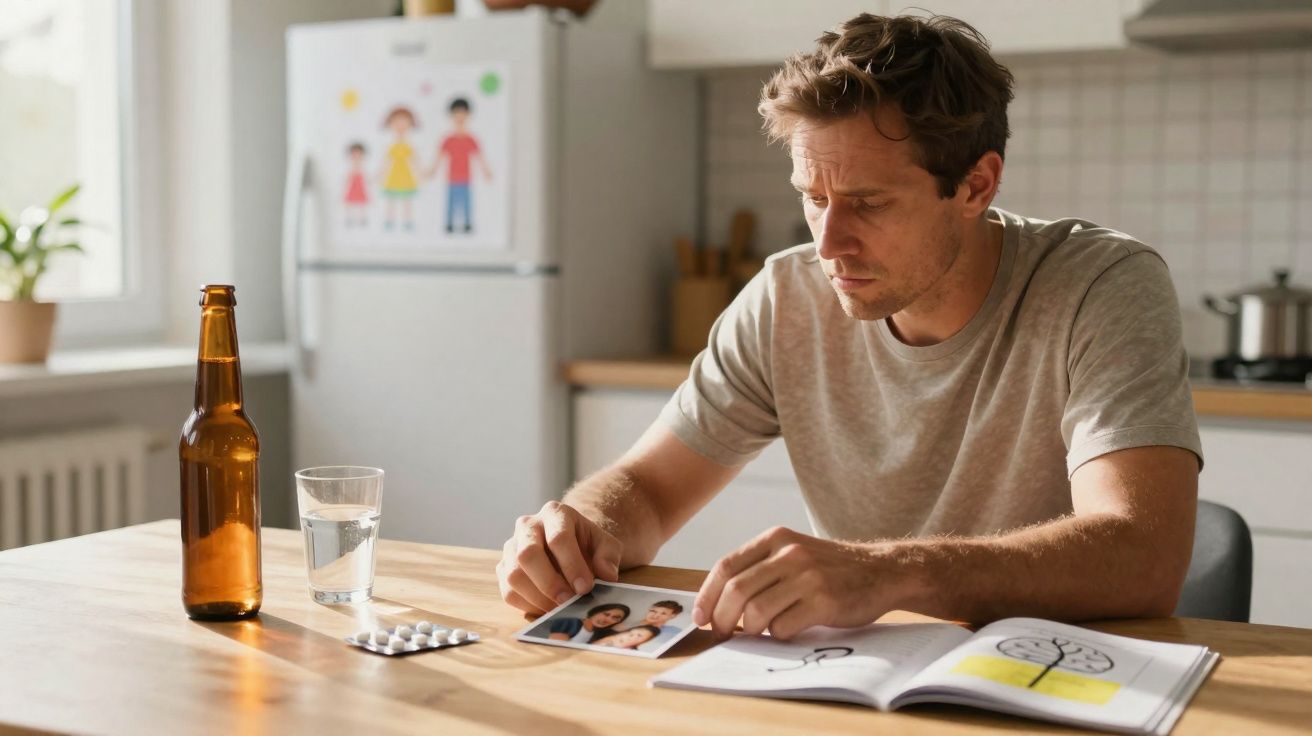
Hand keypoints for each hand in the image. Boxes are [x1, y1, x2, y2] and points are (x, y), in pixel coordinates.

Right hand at [497, 500, 622, 615]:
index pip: (558, 537)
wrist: (569, 545)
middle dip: (550, 583)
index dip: (572, 565)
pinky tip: (547, 609)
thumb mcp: (605, 544)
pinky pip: (508, 591)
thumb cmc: (586, 544)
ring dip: (538, 598)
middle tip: (569, 602)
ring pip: (514, 575)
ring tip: (559, 608)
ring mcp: (511, 546)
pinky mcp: (503, 568)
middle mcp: (527, 525)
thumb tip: (607, 575)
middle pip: (528, 554)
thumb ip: (608, 556)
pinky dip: (528, 605)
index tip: (586, 588)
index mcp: (555, 513)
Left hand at [693, 526, 903, 640]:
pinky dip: (777, 636)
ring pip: (756, 611)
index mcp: (775, 538)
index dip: (707, 595)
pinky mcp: (824, 601)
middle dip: (722, 619)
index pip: (726, 566)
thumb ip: (761, 569)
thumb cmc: (830, 569)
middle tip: (723, 634)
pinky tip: (786, 632)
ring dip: (749, 630)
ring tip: (756, 634)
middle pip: (736, 590)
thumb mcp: (793, 553)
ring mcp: (807, 576)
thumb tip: (719, 604)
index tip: (701, 617)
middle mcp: (789, 553)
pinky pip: (783, 626)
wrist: (881, 571)